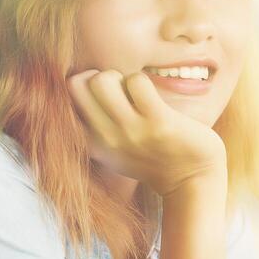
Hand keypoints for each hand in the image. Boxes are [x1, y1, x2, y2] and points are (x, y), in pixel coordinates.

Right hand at [66, 69, 226, 196]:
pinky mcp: (158, 122)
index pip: (66, 99)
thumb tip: (86, 83)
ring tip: (135, 93)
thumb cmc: (154, 158)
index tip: (105, 97)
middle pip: (75, 84)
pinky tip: (153, 98)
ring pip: (102, 80)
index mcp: (92, 144)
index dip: (85, 87)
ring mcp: (131, 131)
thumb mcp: (116, 150)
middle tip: (119, 90)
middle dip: (97, 77)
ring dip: (121, 78)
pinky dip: (143, 82)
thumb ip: (97, 126)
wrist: (192, 182)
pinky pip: (137, 81)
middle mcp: (106, 139)